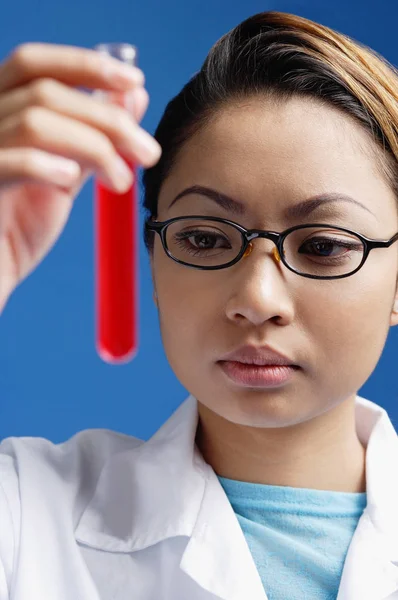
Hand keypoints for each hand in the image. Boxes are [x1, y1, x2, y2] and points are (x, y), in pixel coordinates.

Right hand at [0, 42, 160, 309]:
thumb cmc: (15, 227)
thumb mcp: (63, 176)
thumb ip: (94, 136)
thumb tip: (134, 96)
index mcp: (0, 111)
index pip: (36, 64)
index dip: (85, 64)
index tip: (135, 81)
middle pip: (45, 91)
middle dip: (108, 118)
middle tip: (148, 152)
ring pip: (35, 122)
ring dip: (94, 147)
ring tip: (121, 182)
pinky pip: (10, 160)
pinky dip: (48, 165)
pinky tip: (71, 179)